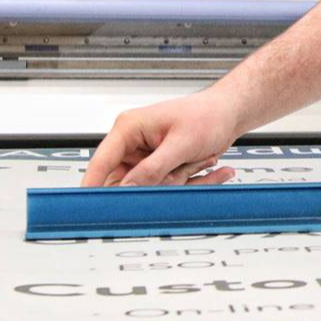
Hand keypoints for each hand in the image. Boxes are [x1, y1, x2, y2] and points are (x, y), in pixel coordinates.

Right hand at [82, 92, 242, 187]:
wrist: (229, 113)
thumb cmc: (208, 115)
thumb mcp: (182, 144)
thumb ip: (154, 168)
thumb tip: (129, 188)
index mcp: (129, 128)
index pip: (101, 162)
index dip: (93, 185)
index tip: (91, 206)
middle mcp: (134, 144)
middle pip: (129, 182)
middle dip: (160, 182)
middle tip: (183, 169)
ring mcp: (147, 158)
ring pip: (152, 187)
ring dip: (181, 179)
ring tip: (201, 157)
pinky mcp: (160, 168)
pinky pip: (169, 186)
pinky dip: (191, 180)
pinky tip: (208, 163)